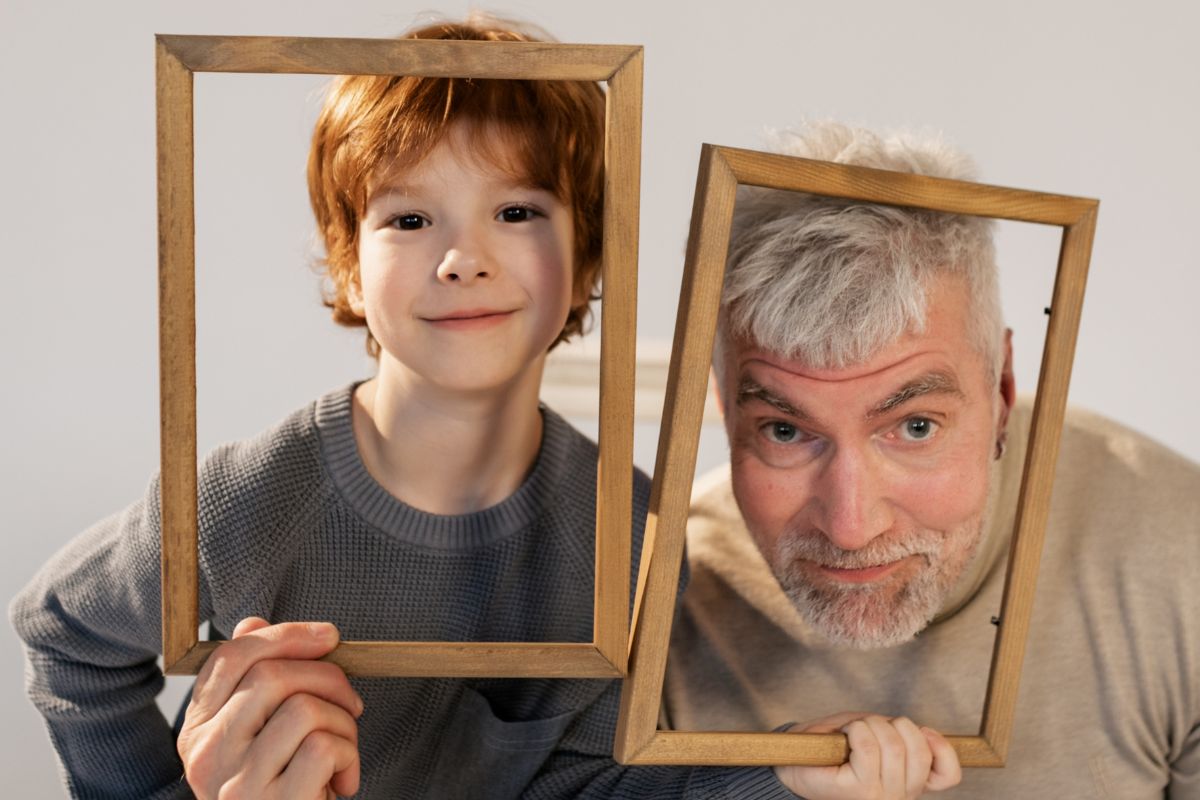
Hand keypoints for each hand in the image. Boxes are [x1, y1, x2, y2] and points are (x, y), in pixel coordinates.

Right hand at [176, 617, 363, 799]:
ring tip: (342, 753)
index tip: (330, 635)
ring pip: (305, 708)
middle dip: (330, 678)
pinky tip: (342, 783)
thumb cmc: (282, 790)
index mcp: (198, 730)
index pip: (231, 657)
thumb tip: (252, 623)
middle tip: (352, 705)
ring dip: (344, 724)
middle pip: (273, 675)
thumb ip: (254, 682)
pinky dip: (350, 757)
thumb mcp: (264, 737)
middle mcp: (205, 755)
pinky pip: (324, 747)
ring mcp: (235, 783)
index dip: (286, 634)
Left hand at [774, 712, 960, 798]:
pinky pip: (868, 746)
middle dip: (891, 723)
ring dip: (869, 724)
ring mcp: (879, 797)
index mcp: (909, 785)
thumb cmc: (832, 747)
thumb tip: (925, 732)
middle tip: (867, 727)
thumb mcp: (874, 735)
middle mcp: (899, 797)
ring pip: (893, 744)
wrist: (792, 763)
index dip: (941, 745)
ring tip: (852, 733)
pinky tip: (848, 736)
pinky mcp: (857, 791)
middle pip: (917, 749)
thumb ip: (902, 736)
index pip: (948, 775)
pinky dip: (857, 730)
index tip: (922, 730)